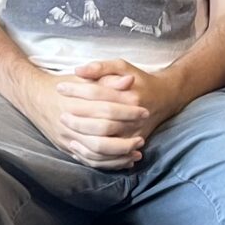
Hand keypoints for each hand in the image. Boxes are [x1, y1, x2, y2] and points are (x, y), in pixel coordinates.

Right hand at [21, 70, 148, 170]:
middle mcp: (70, 122)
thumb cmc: (64, 85)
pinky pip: (89, 161)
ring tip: (136, 152)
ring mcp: (67, 137)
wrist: (34, 96)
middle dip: (125, 137)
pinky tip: (123, 161)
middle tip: (142, 138)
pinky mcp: (66, 148)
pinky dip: (108, 164)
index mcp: (76, 102)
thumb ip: (108, 79)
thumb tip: (130, 81)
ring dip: (119, 155)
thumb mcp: (85, 77)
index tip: (144, 112)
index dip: (128, 111)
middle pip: (102, 134)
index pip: (106, 109)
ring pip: (96, 152)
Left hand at [55, 60, 179, 154]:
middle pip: (100, 124)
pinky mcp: (132, 144)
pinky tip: (77, 147)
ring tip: (67, 131)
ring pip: (105, 145)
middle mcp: (133, 117)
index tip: (59, 87)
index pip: (97, 93)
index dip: (76, 90)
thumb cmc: (139, 80)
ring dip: (83, 140)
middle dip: (77, 120)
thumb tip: (78, 71)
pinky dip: (93, 155)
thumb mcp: (122, 66)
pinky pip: (110, 157)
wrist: (164, 98)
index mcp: (129, 95)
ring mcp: (133, 134)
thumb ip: (101, 67)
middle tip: (60, 114)